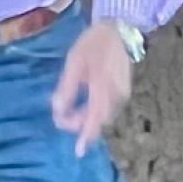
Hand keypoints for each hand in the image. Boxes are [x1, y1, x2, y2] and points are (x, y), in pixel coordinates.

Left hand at [50, 20, 134, 155]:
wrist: (118, 30)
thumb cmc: (92, 44)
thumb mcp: (74, 62)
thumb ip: (66, 87)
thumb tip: (57, 109)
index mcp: (102, 86)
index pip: (94, 118)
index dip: (86, 136)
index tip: (78, 151)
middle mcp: (116, 94)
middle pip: (99, 120)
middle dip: (81, 124)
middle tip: (62, 117)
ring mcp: (123, 92)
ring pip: (104, 115)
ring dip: (88, 118)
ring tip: (71, 110)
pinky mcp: (124, 90)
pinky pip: (109, 107)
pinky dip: (96, 110)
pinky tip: (85, 103)